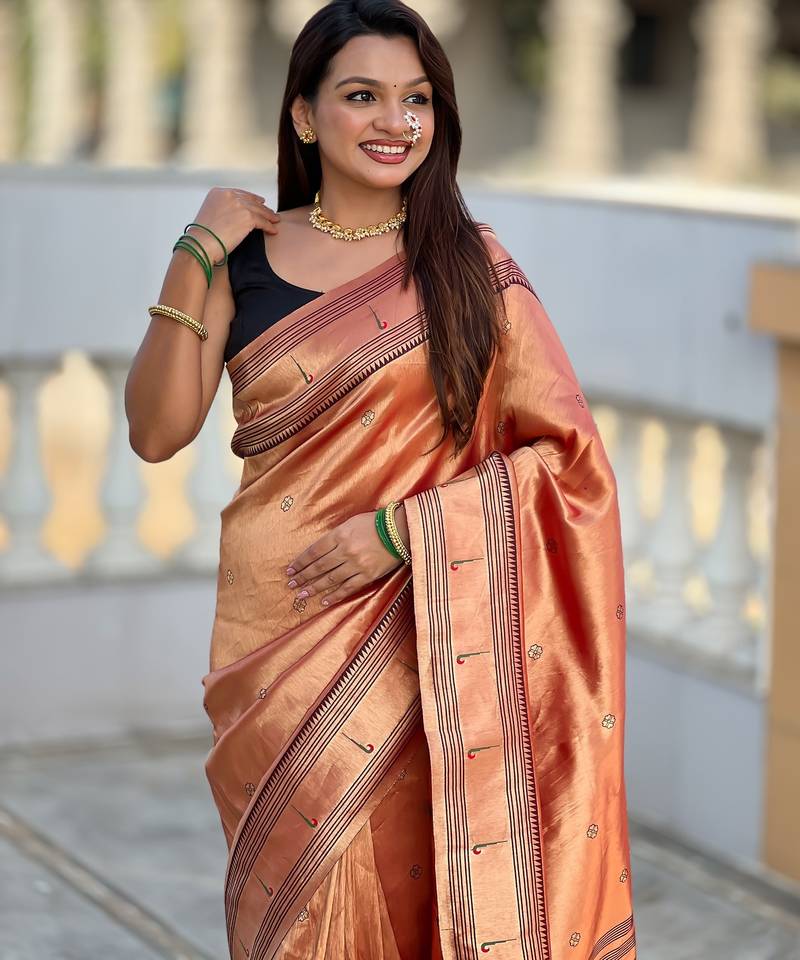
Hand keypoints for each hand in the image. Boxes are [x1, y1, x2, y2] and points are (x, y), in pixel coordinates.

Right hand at [186, 186, 280, 262]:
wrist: (201, 244)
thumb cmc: (202, 236)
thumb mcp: (210, 215)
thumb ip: (222, 210)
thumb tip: (235, 216)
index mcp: (218, 192)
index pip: (239, 194)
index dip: (251, 199)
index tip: (260, 202)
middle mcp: (228, 195)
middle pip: (251, 201)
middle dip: (262, 207)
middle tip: (270, 212)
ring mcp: (239, 205)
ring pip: (259, 210)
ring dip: (269, 216)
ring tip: (275, 221)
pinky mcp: (247, 217)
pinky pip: (263, 221)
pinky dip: (269, 226)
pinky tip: (273, 230)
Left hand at [285, 505, 409, 606]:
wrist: (401, 531)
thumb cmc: (375, 523)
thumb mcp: (351, 523)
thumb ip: (336, 536)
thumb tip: (320, 550)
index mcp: (339, 535)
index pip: (314, 551)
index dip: (301, 562)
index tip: (290, 570)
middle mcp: (345, 551)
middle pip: (319, 566)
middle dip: (303, 576)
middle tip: (291, 584)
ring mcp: (356, 565)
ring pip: (330, 579)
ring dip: (314, 587)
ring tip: (302, 594)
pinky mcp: (367, 575)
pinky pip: (347, 588)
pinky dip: (335, 595)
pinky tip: (324, 601)